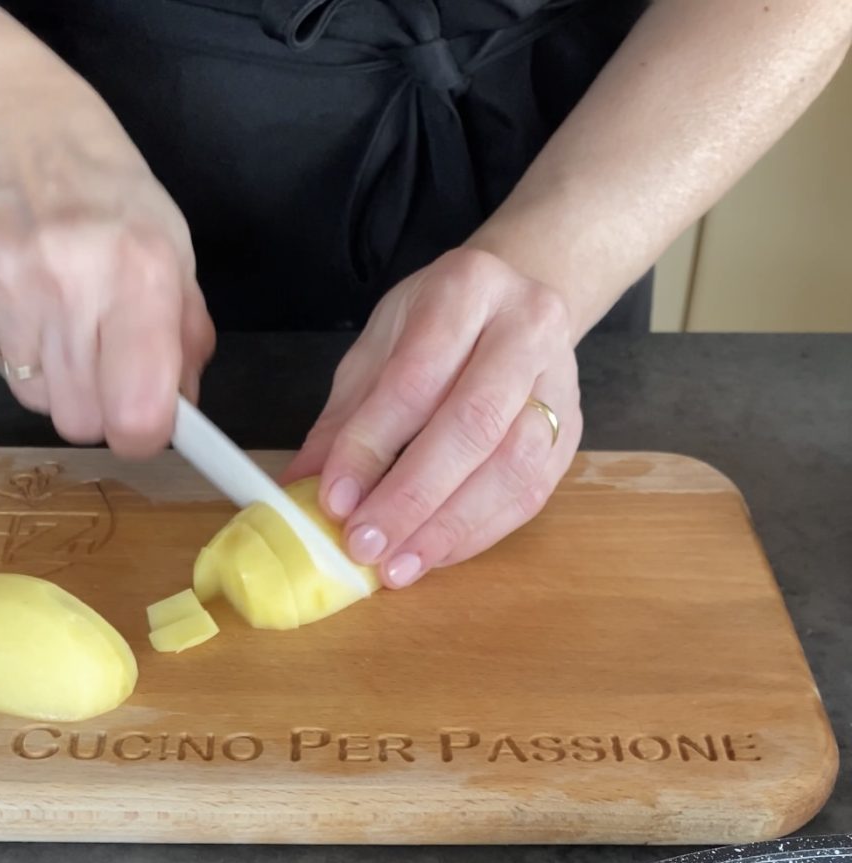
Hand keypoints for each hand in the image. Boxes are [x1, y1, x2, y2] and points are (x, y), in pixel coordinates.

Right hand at [0, 81, 212, 457]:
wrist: (8, 124)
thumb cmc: (109, 194)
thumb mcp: (173, 252)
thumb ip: (185, 337)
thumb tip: (180, 410)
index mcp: (139, 274)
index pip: (134, 410)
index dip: (143, 434)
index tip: (147, 424)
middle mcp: (67, 282)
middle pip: (79, 419)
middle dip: (100, 407)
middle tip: (106, 365)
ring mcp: (0, 284)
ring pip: (34, 398)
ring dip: (56, 377)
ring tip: (62, 316)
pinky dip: (15, 344)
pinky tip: (24, 293)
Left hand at [283, 248, 581, 587]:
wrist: (517, 302)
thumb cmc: (437, 325)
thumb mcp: (379, 348)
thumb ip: (346, 416)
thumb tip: (303, 486)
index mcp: (468, 288)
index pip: (416, 379)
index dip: (371, 446)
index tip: (334, 499)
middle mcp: (528, 328)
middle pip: (474, 424)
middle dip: (412, 496)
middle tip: (365, 544)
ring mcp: (560, 383)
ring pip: (513, 467)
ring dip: (448, 527)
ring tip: (397, 564)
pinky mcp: (570, 434)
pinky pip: (529, 495)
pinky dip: (475, 533)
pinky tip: (433, 554)